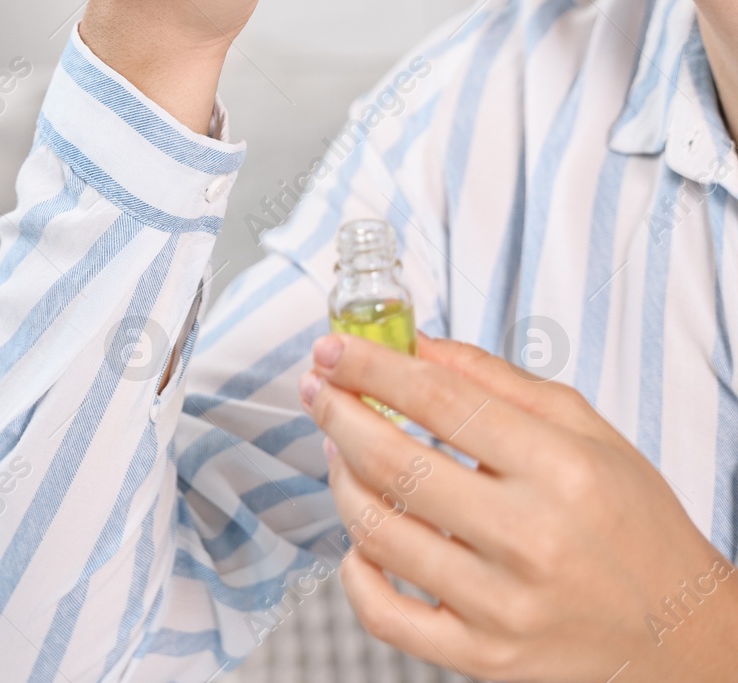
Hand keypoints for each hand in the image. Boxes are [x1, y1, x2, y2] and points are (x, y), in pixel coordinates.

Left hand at [300, 334, 737, 682]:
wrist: (679, 634)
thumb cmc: (630, 523)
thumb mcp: (586, 431)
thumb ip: (494, 380)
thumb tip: (413, 344)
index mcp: (562, 470)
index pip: (440, 402)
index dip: (372, 367)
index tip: (334, 348)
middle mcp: (531, 538)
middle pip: (395, 462)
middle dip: (337, 413)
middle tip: (317, 388)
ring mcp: (503, 605)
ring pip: (377, 532)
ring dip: (339, 479)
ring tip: (338, 451)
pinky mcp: (483, 656)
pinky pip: (384, 614)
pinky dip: (354, 571)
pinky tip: (359, 540)